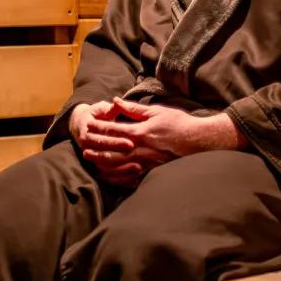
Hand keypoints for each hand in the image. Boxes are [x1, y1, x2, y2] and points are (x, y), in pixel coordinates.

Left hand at [79, 98, 196, 185]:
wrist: (198, 143)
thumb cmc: (179, 125)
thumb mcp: (157, 112)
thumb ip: (134, 109)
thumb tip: (116, 101)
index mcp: (139, 132)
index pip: (111, 130)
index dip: (97, 127)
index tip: (87, 125)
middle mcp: (138, 150)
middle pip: (109, 151)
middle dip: (94, 147)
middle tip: (82, 144)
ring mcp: (143, 164)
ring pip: (115, 166)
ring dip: (100, 163)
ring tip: (90, 159)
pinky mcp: (149, 173)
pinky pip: (128, 178)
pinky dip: (115, 177)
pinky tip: (108, 176)